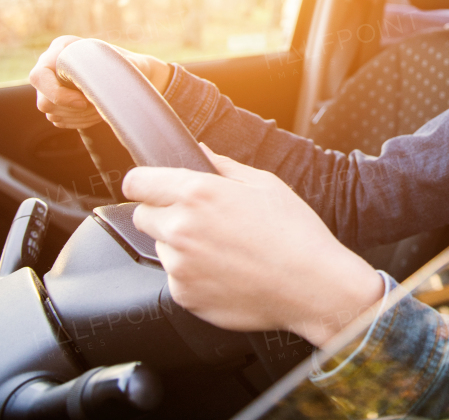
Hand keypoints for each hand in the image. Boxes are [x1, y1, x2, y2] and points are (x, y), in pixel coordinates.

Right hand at [30, 36, 170, 129]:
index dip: (58, 94)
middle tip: (96, 107)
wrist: (131, 74)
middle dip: (72, 110)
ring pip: (51, 112)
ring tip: (100, 108)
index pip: (40, 75)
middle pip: (43, 101)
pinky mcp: (56, 101)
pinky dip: (78, 121)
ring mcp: (50, 84)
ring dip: (77, 116)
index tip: (84, 102)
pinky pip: (58, 119)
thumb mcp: (128, 63)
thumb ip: (116, 70)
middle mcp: (50, 64)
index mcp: (63, 47)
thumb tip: (107, 84)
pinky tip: (96, 113)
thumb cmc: (131, 65)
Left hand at [123, 145, 383, 344]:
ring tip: (223, 249)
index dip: (144, 183)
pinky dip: (194, 274)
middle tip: (201, 220)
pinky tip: (227, 271)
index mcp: (197, 194)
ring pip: (161, 248)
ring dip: (180, 246)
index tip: (152, 187)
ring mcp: (180, 266)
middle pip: (142, 216)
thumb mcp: (265, 184)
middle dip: (164, 213)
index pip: (136, 182)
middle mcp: (180, 229)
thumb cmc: (295, 233)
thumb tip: (201, 153)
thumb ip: (224, 166)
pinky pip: (177, 279)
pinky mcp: (185, 296)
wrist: (312, 286)